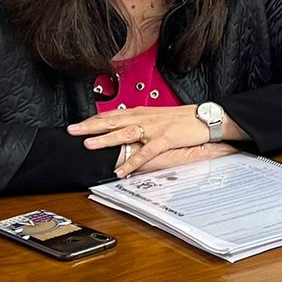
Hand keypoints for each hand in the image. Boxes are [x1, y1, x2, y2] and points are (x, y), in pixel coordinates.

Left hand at [68, 105, 218, 177]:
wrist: (208, 117)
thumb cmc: (187, 118)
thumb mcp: (162, 117)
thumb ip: (144, 122)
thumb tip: (131, 129)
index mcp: (144, 112)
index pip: (114, 114)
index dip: (95, 119)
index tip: (80, 123)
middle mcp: (146, 117)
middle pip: (113, 120)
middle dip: (91, 125)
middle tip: (72, 130)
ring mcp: (155, 128)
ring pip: (125, 132)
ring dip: (106, 139)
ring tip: (89, 145)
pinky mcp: (166, 138)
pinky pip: (145, 152)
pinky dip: (132, 162)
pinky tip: (121, 170)